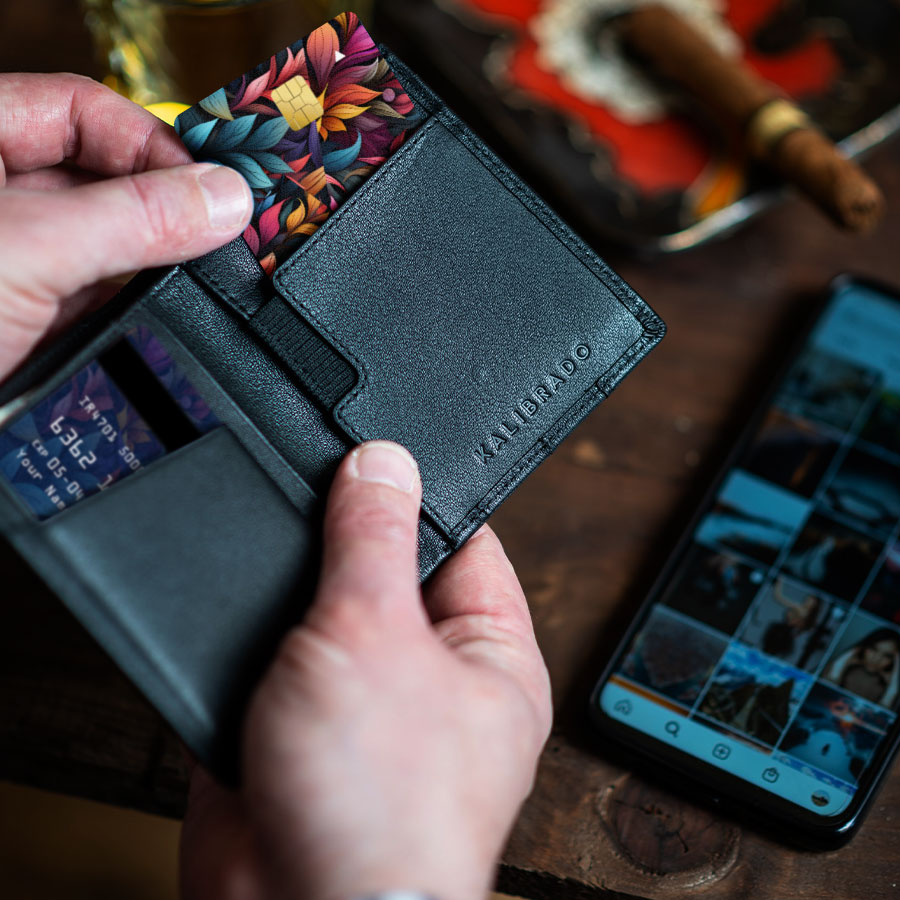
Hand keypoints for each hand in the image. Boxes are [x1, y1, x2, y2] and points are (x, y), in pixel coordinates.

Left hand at [0, 73, 251, 381]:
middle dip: (163, 205)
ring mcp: (17, 262)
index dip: (149, 142)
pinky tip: (161, 315)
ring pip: (110, 244)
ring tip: (195, 277)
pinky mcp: (33, 320)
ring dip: (155, 262)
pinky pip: (103, 300)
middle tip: (217, 231)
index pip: (79, 111)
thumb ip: (133, 220)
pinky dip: (139, 308)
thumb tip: (221, 200)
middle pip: (103, 178)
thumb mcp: (26, 250)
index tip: (208, 186)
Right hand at [180, 441, 552, 899]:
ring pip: (323, 609)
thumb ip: (374, 541)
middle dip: (342, 538)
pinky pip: (274, 653)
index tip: (377, 453)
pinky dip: (252, 632)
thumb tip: (384, 464)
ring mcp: (360, 699)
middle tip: (308, 497)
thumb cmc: (381, 810)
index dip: (421, 493)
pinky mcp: (295, 723)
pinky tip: (236, 613)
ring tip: (272, 567)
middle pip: (387, 569)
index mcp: (487, 653)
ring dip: (290, 589)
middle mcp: (429, 675)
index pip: (465, 542)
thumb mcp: (378, 635)